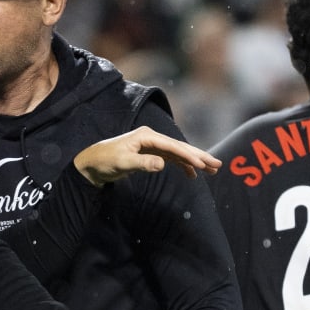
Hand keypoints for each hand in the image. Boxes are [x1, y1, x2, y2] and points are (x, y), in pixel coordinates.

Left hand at [72, 126, 221, 186]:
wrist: (92, 163)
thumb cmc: (105, 162)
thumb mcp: (122, 163)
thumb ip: (142, 163)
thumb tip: (162, 164)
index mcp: (146, 136)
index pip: (172, 146)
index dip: (188, 156)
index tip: (202, 165)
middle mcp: (152, 137)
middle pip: (180, 147)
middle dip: (199, 156)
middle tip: (218, 165)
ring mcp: (152, 145)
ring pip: (179, 153)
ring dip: (195, 161)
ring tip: (213, 170)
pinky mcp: (151, 154)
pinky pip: (172, 159)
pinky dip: (183, 165)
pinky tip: (193, 174)